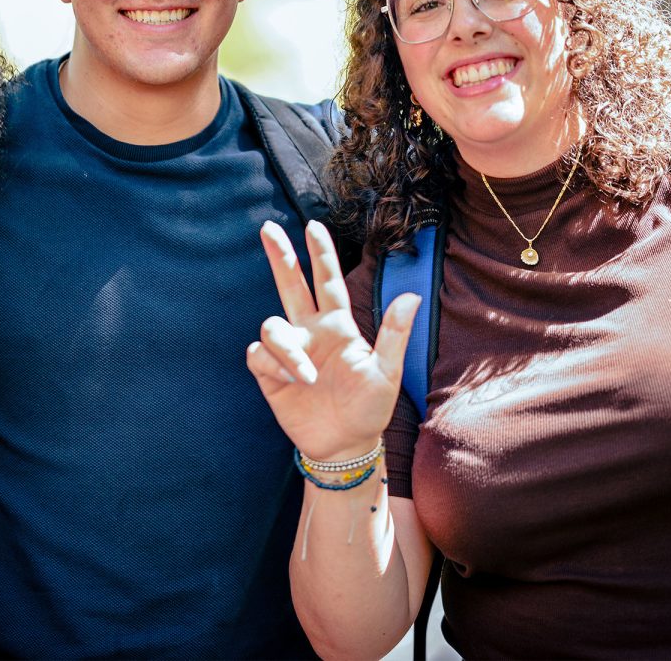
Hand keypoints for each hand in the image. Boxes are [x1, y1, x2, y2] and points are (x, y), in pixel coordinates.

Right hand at [246, 220, 419, 460]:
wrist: (344, 444)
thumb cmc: (370, 408)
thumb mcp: (387, 373)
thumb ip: (394, 333)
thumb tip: (413, 295)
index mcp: (338, 327)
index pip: (327, 281)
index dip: (320, 254)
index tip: (313, 226)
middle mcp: (310, 332)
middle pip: (291, 285)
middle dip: (279, 256)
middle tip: (267, 228)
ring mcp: (289, 352)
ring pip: (272, 326)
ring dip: (286, 348)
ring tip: (306, 377)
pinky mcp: (269, 373)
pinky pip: (258, 354)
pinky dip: (274, 364)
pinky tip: (292, 382)